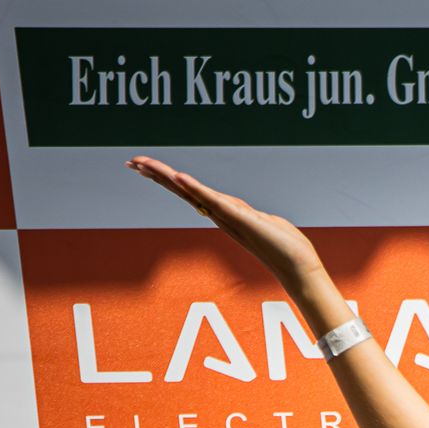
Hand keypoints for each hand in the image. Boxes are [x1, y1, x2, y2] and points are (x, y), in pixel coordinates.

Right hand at [126, 155, 323, 286]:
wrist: (298, 264)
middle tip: (131, 162)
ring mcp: (227, 216)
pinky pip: (214, 201)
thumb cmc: (284, 245)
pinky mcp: (239, 218)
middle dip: (156, 175)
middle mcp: (219, 214)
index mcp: (223, 211)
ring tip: (143, 164)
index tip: (145, 167)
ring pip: (191, 192)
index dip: (167, 178)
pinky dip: (197, 189)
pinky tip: (180, 177)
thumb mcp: (262, 221)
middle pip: (182, 190)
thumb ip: (248, 214)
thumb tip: (246, 214)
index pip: (190, 191)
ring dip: (166, 177)